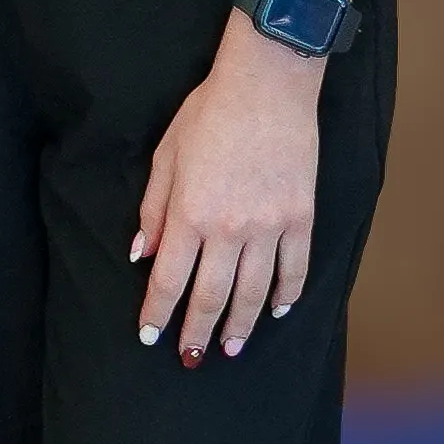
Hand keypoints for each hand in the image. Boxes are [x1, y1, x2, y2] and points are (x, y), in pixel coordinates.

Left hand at [132, 14, 322, 364]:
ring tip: (229, 347)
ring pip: (254, 292)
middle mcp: (229, 229)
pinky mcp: (302, 218)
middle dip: (197, 332)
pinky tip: (278, 311)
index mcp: (190, 213)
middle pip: (211, 296)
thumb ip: (153, 209)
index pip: (169, 279)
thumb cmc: (208, 113)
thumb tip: (141, 253)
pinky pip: (295, 269)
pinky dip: (287, 294)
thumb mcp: (166, 155)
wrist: (267, 86)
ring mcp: (270, 226)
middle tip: (191, 357)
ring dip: (240, 324)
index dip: (158, 312)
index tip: (149, 335)